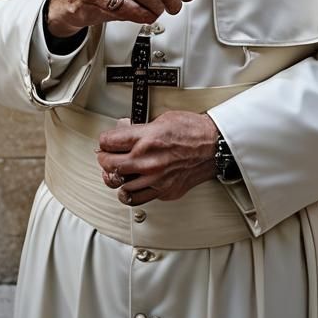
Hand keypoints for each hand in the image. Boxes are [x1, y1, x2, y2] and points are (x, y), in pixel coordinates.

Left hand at [96, 111, 218, 205]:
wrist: (214, 146)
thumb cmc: (193, 131)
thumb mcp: (162, 119)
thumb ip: (139, 128)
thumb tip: (123, 130)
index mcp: (146, 139)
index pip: (108, 142)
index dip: (104, 141)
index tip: (105, 142)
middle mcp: (148, 161)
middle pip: (109, 165)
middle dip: (104, 159)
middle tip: (106, 155)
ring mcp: (155, 179)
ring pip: (120, 186)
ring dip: (116, 177)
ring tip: (117, 171)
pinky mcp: (163, 191)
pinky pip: (138, 198)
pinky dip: (130, 192)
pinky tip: (130, 185)